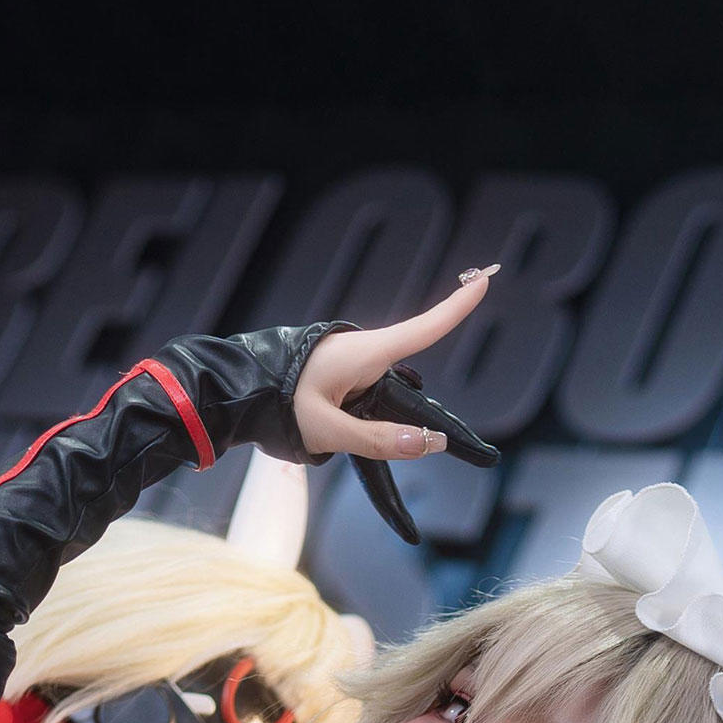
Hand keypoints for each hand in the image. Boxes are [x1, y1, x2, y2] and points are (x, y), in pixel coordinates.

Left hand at [294, 270, 495, 457]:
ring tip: (329, 431)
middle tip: (380, 437)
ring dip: (373, 421)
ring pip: (387, 396)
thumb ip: (379, 439)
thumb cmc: (277, 405)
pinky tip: (332, 427)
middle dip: (403, 416)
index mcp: (364, 353)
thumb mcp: (327, 430)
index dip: (456, 307)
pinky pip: (369, 398)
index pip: (423, 329)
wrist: (239, 393)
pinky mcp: (345, 375)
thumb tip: (431, 444)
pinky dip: (363, 419)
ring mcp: (355, 363)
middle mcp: (364, 352)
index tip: (484, 279)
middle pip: (409, 382)